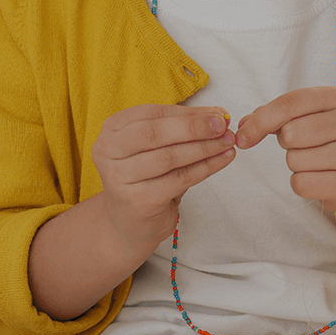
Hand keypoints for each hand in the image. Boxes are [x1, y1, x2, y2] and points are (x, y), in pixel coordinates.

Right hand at [90, 104, 234, 257]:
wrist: (129, 221)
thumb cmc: (147, 178)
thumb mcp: (159, 147)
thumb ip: (182, 128)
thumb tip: (218, 114)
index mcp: (113, 130)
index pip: (153, 114)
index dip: (188, 113)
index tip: (217, 113)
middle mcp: (109, 151)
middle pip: (156, 133)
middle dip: (194, 127)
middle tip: (222, 125)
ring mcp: (120, 177)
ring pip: (169, 157)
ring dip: (204, 148)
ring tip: (227, 142)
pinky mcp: (137, 200)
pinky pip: (179, 179)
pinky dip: (205, 168)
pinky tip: (222, 160)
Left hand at [233, 88, 335, 217]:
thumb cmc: (330, 140)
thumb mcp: (310, 116)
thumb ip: (275, 115)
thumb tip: (242, 127)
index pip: (289, 103)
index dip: (260, 120)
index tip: (243, 136)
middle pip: (290, 134)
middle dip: (287, 143)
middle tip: (306, 145)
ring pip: (294, 160)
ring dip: (296, 164)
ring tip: (318, 161)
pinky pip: (301, 183)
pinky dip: (301, 183)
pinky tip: (320, 178)